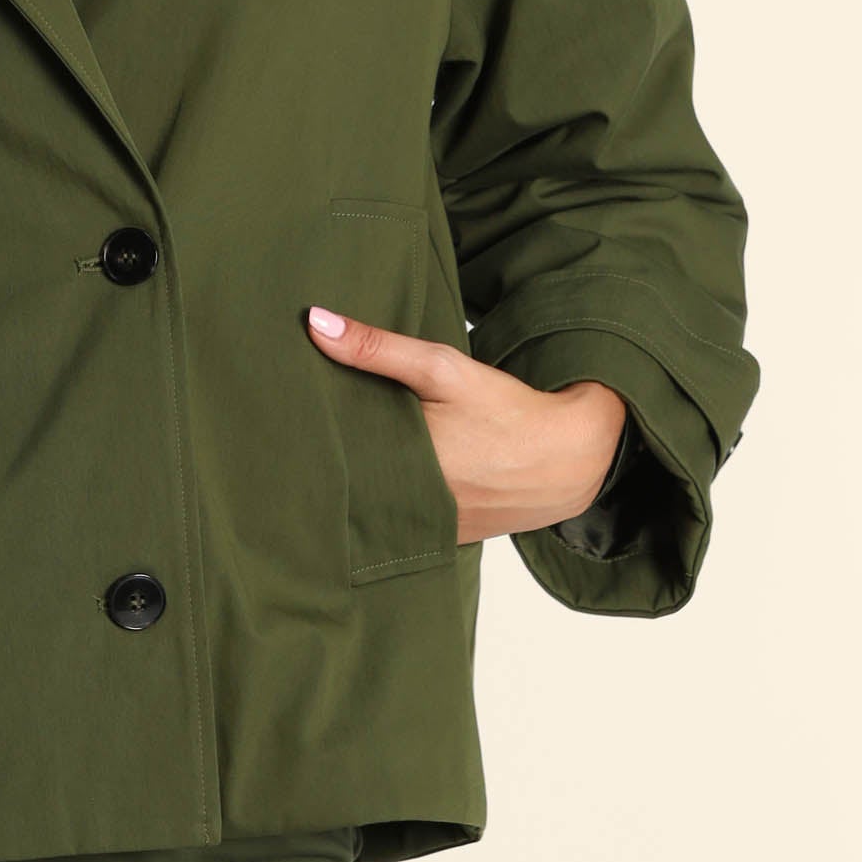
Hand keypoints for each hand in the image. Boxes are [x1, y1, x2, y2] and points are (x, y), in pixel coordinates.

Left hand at [305, 306, 624, 542]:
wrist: (574, 457)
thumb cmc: (510, 411)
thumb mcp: (443, 369)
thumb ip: (377, 348)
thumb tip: (315, 322)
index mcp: (405, 468)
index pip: (336, 456)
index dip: (312, 437)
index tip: (286, 417)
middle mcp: (414, 508)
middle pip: (353, 482)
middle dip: (334, 458)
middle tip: (304, 431)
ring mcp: (433, 530)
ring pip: (379, 504)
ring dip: (365, 482)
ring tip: (338, 454)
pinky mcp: (451, 538)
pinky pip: (408, 520)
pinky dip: (396, 500)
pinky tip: (387, 478)